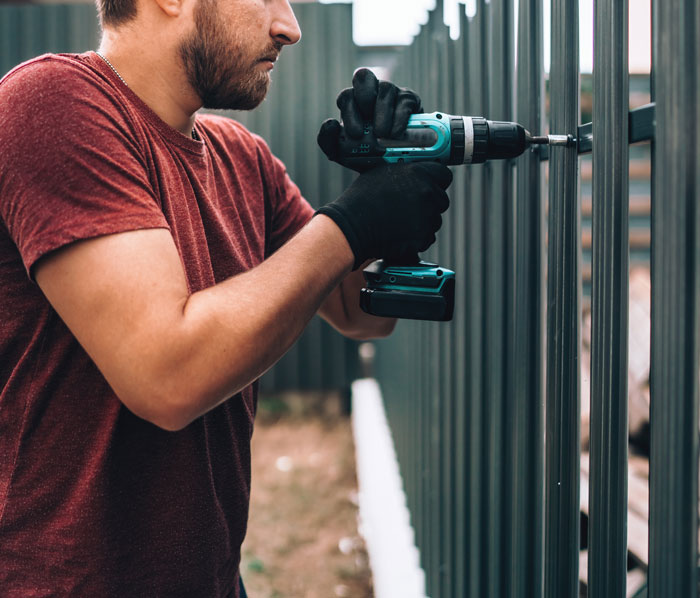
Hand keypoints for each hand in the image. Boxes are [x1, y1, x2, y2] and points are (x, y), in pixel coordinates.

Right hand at [315, 162, 451, 269]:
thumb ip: (405, 172)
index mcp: (419, 174)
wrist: (352, 226)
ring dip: (423, 221)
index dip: (437, 181)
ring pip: (435, 220)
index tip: (431, 185)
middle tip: (411, 207)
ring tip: (401, 221)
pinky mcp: (422, 237)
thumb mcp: (382, 173)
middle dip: (429, 203)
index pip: (444, 175)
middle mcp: (427, 194)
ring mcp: (426, 217)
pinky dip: (417, 238)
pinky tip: (400, 233)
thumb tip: (414, 173)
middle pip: (441, 199)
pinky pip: (427, 238)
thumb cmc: (362, 199)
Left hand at [318, 68, 422, 170]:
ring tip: (383, 135)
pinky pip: (404, 102)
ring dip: (382, 114)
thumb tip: (331, 123)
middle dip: (364, 98)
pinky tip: (396, 134)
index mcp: (353, 103)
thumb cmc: (368, 155)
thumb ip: (328, 141)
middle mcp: (371, 92)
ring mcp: (392, 93)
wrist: (395, 166)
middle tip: (368, 124)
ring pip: (385, 89)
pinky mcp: (409, 100)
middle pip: (363, 76)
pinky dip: (399, 119)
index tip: (356, 134)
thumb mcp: (344, 153)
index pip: (347, 96)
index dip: (350, 112)